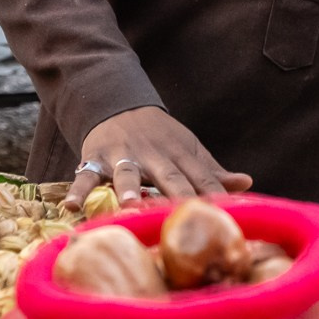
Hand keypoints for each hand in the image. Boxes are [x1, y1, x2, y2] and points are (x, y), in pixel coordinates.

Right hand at [66, 107, 252, 208]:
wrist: (119, 103)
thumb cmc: (160, 138)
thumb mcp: (189, 150)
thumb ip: (213, 172)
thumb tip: (247, 184)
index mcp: (181, 155)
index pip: (202, 178)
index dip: (215, 196)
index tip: (228, 216)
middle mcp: (155, 154)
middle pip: (169, 177)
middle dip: (178, 194)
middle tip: (185, 215)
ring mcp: (124, 154)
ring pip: (127, 173)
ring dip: (130, 188)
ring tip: (130, 204)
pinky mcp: (95, 157)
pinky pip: (85, 176)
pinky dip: (78, 190)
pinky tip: (71, 208)